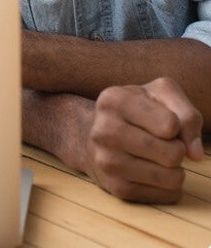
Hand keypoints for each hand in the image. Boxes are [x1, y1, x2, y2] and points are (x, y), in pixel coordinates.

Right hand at [83, 77, 202, 202]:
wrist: (94, 133)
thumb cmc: (135, 110)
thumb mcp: (159, 94)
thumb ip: (186, 114)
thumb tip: (195, 154)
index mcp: (113, 100)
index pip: (171, 124)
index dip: (176, 124)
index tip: (161, 122)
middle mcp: (105, 130)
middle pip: (173, 154)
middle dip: (177, 149)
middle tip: (163, 142)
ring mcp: (107, 161)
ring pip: (172, 178)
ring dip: (175, 169)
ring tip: (158, 157)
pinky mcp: (116, 187)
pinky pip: (167, 195)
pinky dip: (168, 185)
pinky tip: (151, 171)